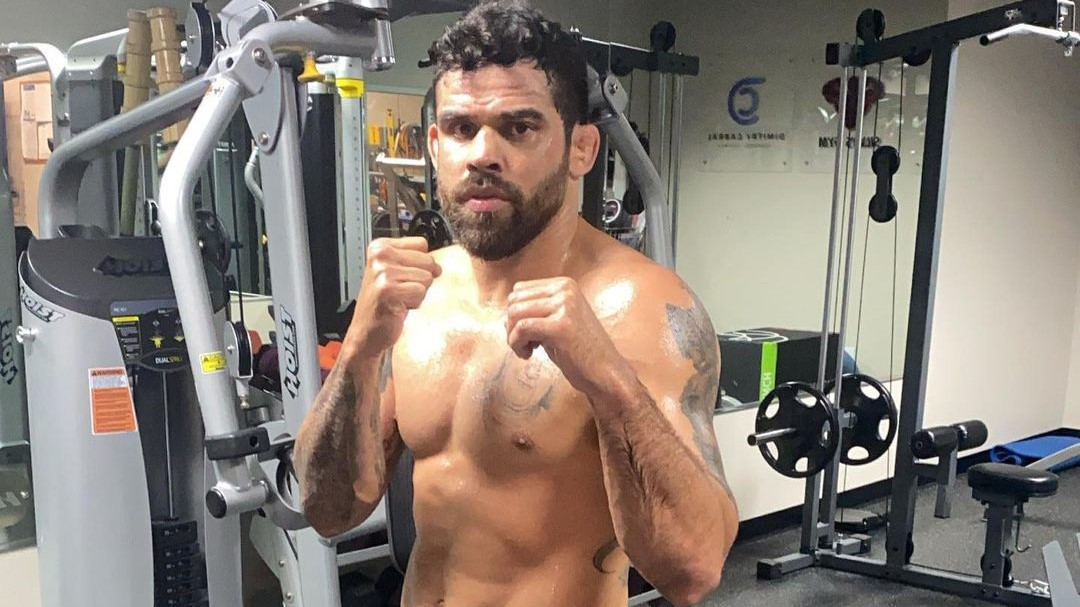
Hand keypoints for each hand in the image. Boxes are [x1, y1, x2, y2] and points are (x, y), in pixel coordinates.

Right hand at [346, 237, 440, 358]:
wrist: (366, 333)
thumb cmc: (382, 305)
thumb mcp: (396, 274)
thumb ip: (416, 262)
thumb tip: (438, 266)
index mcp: (380, 246)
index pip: (421, 244)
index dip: (420, 264)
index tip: (403, 276)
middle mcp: (380, 256)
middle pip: (428, 260)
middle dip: (419, 280)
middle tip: (400, 291)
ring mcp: (383, 272)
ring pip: (427, 277)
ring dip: (417, 293)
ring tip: (399, 299)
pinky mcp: (389, 290)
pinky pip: (421, 292)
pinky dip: (414, 303)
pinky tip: (398, 307)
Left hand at [505, 277, 623, 394]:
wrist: (606, 372)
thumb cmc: (580, 351)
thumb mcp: (557, 322)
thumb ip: (535, 313)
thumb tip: (505, 316)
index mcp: (565, 284)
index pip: (520, 290)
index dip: (515, 313)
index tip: (527, 334)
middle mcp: (565, 289)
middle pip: (514, 300)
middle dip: (511, 325)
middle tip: (524, 344)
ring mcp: (565, 306)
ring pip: (515, 313)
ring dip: (513, 336)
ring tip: (526, 350)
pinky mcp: (561, 326)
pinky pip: (522, 329)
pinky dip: (516, 344)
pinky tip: (527, 355)